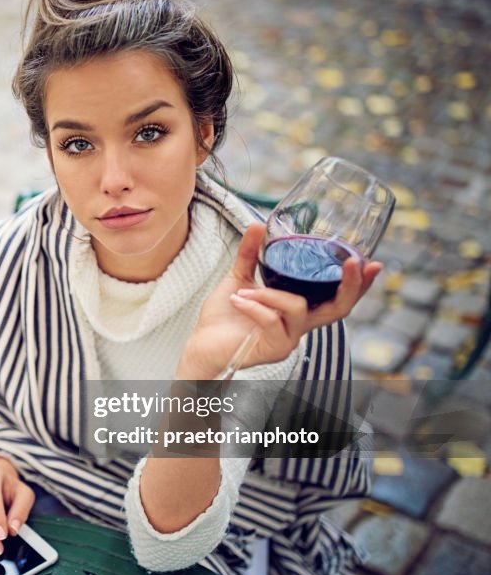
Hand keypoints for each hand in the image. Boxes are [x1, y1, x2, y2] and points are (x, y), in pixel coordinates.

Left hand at [179, 223, 382, 377]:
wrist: (202, 345)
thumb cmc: (223, 318)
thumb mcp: (240, 279)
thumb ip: (251, 255)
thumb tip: (259, 225)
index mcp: (298, 310)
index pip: (338, 298)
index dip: (358, 283)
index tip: (371, 262)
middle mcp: (299, 327)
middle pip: (340, 309)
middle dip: (350, 285)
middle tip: (353, 263)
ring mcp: (289, 340)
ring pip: (298, 307)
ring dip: (271, 294)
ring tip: (244, 291)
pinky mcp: (274, 349)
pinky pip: (272, 320)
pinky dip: (255, 306)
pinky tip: (239, 301)